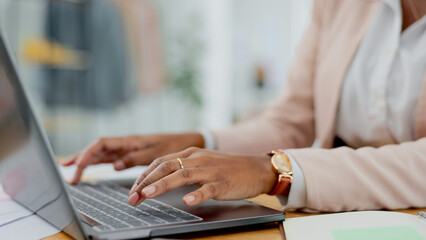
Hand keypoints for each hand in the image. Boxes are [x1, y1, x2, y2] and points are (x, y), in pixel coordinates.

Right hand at [61, 133, 203, 183]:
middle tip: (67, 169)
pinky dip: (99, 163)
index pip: (102, 144)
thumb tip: (115, 165)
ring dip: (87, 161)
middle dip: (81, 158)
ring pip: (102, 153)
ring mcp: (127, 149)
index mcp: (130, 140)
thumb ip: (134, 158)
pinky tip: (93, 168)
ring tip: (72, 169)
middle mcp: (125, 143)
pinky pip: (111, 158)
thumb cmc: (172, 146)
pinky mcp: (131, 154)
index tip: (77, 165)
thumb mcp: (155, 153)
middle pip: (97, 148)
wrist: (186, 142)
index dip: (87, 153)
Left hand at [127, 147, 277, 206]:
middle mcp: (198, 159)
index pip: (160, 162)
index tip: (132, 190)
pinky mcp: (223, 182)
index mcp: (191, 154)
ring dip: (163, 184)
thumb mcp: (202, 163)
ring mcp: (211, 170)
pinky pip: (208, 188)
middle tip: (133, 197)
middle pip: (167, 166)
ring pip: (183, 175)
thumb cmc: (227, 168)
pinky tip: (188, 201)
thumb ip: (182, 168)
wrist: (256, 168)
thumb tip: (158, 179)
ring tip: (148, 194)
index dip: (143, 176)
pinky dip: (197, 194)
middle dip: (146, 181)